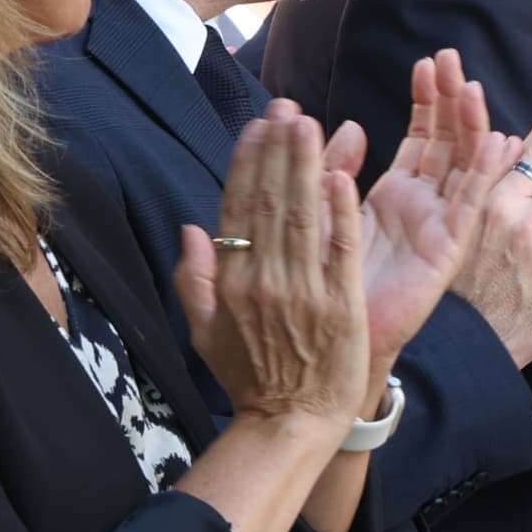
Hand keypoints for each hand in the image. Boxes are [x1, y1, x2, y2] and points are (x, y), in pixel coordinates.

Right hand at [178, 103, 373, 426]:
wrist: (290, 425)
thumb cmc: (251, 379)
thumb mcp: (206, 329)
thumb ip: (196, 277)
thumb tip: (190, 227)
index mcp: (231, 282)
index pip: (237, 209)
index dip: (248, 163)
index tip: (258, 126)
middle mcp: (262, 281)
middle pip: (268, 202)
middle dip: (278, 150)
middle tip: (287, 107)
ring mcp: (302, 293)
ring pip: (302, 217)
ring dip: (305, 166)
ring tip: (310, 123)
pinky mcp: (340, 307)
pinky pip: (339, 251)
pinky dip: (339, 213)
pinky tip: (342, 175)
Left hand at [351, 53, 505, 377]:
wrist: (334, 348)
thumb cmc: (326, 291)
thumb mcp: (323, 215)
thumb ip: (333, 171)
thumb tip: (350, 126)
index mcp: (396, 198)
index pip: (421, 139)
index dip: (426, 101)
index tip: (426, 64)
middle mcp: (424, 208)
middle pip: (446, 143)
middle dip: (448, 100)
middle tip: (448, 57)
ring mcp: (440, 227)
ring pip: (463, 165)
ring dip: (469, 124)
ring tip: (468, 84)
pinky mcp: (448, 249)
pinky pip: (472, 203)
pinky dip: (484, 170)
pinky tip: (493, 137)